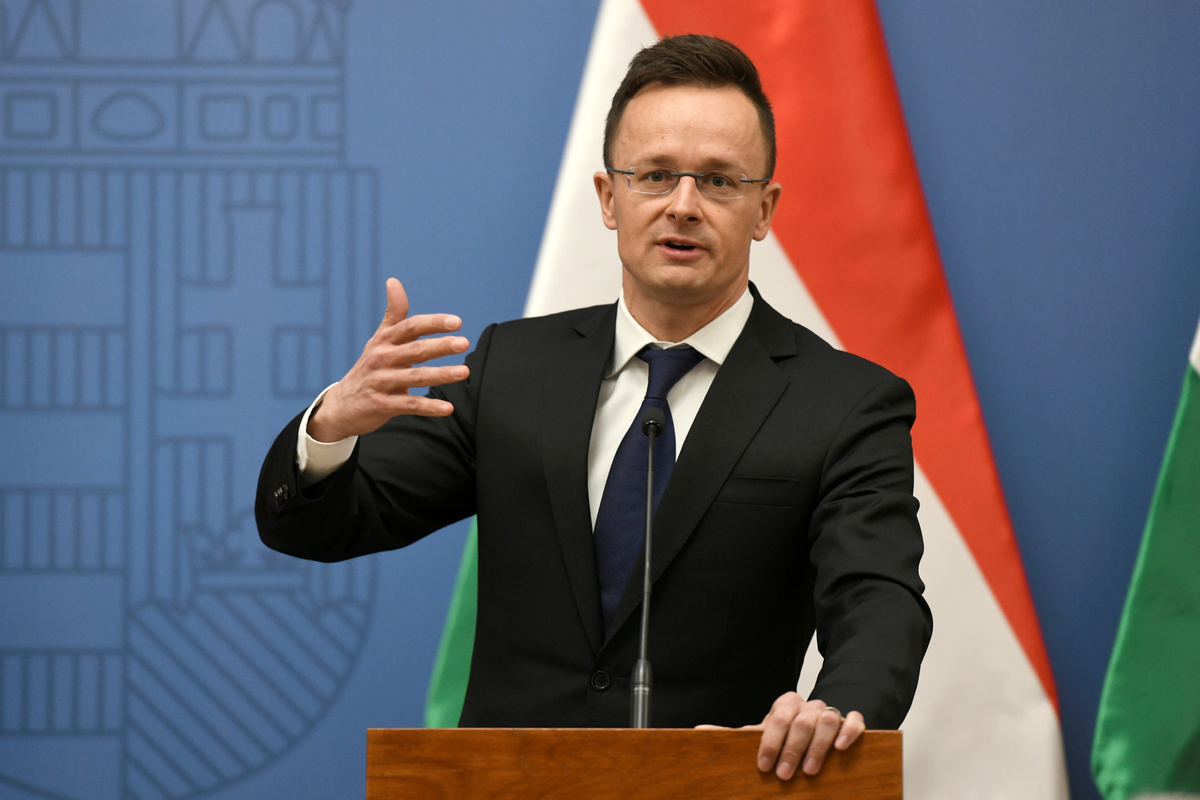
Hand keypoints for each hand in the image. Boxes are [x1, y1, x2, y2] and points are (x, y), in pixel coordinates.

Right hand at [307, 278, 469, 441]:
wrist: (342, 405)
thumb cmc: (371, 367)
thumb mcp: (380, 339)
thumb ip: (394, 314)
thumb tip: (394, 280)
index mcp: (384, 340)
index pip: (410, 327)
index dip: (433, 323)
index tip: (456, 322)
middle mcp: (381, 359)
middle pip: (415, 350)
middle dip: (441, 346)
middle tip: (464, 343)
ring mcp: (381, 382)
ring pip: (416, 377)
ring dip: (441, 375)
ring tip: (464, 372)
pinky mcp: (382, 405)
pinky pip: (409, 405)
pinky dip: (429, 407)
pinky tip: (448, 408)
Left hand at [697, 692, 864, 780]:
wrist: (814, 735)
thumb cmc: (784, 740)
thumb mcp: (760, 739)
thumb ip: (733, 736)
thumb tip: (700, 731)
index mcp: (785, 705)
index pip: (778, 718)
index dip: (770, 742)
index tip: (764, 766)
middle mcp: (808, 706)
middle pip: (801, 721)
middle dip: (792, 749)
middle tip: (784, 775)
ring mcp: (830, 712)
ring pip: (827, 719)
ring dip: (818, 746)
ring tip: (809, 771)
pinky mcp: (850, 721)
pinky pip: (853, 720)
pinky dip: (848, 731)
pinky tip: (841, 748)